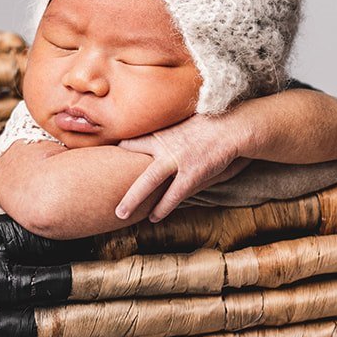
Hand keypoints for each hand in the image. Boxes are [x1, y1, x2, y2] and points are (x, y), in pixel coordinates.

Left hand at [112, 110, 252, 222]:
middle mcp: (165, 144)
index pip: (132, 141)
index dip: (118, 151)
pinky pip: (173, 195)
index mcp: (162, 130)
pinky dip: (162, 207)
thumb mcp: (187, 119)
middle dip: (114, 175)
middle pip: (130, 160)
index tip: (106, 160)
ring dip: (133, 199)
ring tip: (120, 213)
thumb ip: (172, 128)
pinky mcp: (192, 173)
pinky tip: (154, 218)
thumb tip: (167, 131)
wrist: (234, 126)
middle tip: (102, 189)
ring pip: (147, 182)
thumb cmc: (214, 120)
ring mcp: (177, 159)